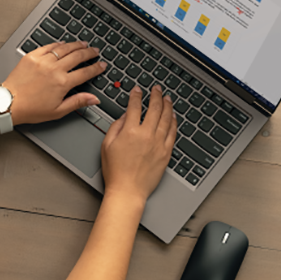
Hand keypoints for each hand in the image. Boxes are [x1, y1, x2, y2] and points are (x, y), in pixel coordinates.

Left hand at [2, 42, 106, 125]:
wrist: (9, 103)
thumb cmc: (30, 109)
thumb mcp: (58, 111)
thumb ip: (78, 102)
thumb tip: (94, 99)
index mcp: (63, 83)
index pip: (86, 72)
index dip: (96, 68)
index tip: (102, 65)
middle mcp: (55, 69)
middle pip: (78, 56)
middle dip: (90, 52)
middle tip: (95, 51)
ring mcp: (43, 61)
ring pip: (65, 48)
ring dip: (76, 45)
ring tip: (83, 44)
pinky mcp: (32, 56)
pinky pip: (49, 46)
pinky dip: (58, 44)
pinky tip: (63, 44)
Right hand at [100, 85, 176, 201]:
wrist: (128, 190)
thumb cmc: (115, 171)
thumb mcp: (107, 145)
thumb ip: (116, 127)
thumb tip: (125, 116)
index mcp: (130, 131)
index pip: (135, 106)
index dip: (136, 95)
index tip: (137, 90)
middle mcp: (146, 134)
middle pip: (154, 108)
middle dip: (155, 95)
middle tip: (156, 89)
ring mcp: (159, 143)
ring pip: (166, 117)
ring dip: (167, 105)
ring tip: (166, 98)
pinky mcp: (166, 152)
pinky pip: (173, 132)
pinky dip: (174, 121)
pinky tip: (173, 115)